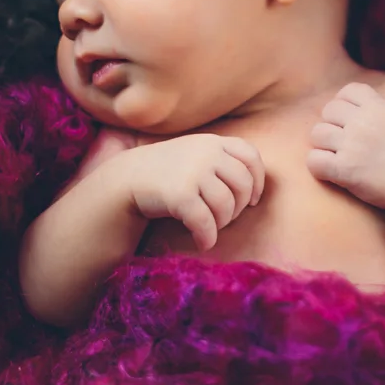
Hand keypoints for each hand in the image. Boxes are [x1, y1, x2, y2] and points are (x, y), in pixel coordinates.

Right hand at [120, 134, 264, 252]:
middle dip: (238, 208)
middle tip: (225, 218)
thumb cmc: (167, 172)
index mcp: (212, 142)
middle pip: (243, 185)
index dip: (258, 181)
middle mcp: (206, 152)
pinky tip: (203, 243)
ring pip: (226, 205)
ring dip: (222, 224)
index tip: (252, 200)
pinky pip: (205, 221)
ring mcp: (193, 171)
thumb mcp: (195, 154)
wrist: (127, 179)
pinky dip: (207, 237)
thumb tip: (256, 188)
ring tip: (211, 228)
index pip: (251, 156)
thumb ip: (222, 160)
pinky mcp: (180, 193)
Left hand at [307, 81, 384, 213]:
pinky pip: (313, 160)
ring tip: (336, 158)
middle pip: (328, 111)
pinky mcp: (344, 168)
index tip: (348, 120)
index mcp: (379, 107)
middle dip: (332, 125)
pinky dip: (318, 167)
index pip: (347, 91)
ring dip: (324, 146)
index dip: (343, 104)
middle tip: (342, 143)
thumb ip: (383, 111)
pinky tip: (331, 173)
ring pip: (317, 134)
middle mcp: (363, 121)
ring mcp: (352, 144)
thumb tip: (367, 107)